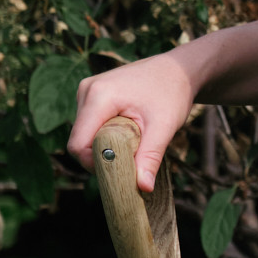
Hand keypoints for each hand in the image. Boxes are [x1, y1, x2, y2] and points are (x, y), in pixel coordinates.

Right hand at [68, 51, 197, 192]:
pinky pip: (90, 125)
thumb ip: (150, 157)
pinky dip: (105, 135)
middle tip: (131, 158)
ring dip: (104, 145)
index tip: (120, 169)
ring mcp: (87, 90)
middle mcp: (86, 90)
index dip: (94, 163)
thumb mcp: (164, 127)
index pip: (78, 144)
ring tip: (133, 140)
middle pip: (80, 140)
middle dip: (102, 155)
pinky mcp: (92, 94)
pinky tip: (127, 132)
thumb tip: (143, 187)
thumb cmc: (173, 93)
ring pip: (84, 134)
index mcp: (99, 95)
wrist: (179, 69)